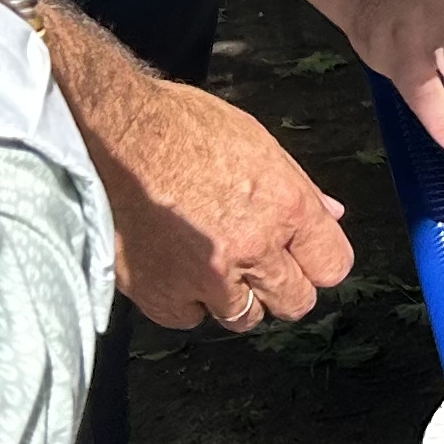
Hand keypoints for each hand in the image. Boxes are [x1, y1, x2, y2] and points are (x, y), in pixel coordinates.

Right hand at [88, 77, 355, 328]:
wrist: (110, 136)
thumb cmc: (180, 126)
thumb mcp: (255, 140)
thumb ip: (298, 185)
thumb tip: (331, 213)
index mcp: (283, 206)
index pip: (333, 265)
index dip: (320, 260)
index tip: (307, 256)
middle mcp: (252, 249)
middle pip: (296, 302)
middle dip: (284, 286)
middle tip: (261, 264)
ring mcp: (207, 279)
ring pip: (245, 316)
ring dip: (236, 296)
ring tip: (213, 260)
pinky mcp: (163, 297)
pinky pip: (190, 317)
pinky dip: (186, 300)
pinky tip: (176, 266)